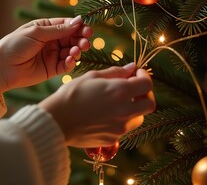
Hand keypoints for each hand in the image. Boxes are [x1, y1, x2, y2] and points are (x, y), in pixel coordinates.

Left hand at [0, 16, 92, 95]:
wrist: (1, 67)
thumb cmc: (14, 45)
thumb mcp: (37, 33)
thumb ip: (58, 29)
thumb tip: (79, 21)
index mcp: (46, 28)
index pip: (67, 25)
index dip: (79, 27)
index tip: (88, 29)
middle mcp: (51, 41)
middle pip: (72, 38)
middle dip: (80, 39)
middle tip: (86, 42)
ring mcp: (52, 55)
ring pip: (71, 52)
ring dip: (77, 51)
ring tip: (77, 51)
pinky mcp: (52, 69)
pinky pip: (66, 65)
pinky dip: (71, 62)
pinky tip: (71, 60)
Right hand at [39, 63, 155, 147]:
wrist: (56, 121)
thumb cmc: (71, 95)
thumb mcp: (92, 76)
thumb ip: (115, 72)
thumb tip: (131, 68)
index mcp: (120, 91)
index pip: (147, 84)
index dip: (144, 76)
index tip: (136, 73)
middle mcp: (124, 110)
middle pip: (150, 104)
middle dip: (145, 94)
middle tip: (133, 89)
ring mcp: (120, 127)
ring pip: (138, 118)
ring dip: (134, 108)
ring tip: (118, 102)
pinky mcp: (112, 139)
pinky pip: (124, 128)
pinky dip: (121, 119)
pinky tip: (106, 114)